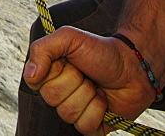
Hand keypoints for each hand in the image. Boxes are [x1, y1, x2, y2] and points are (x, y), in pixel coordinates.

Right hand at [24, 27, 155, 134]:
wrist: (134, 66)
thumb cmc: (101, 50)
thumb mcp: (69, 38)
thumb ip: (43, 49)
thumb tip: (30, 75)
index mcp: (50, 74)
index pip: (35, 82)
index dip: (53, 72)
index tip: (68, 61)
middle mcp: (58, 94)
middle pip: (52, 99)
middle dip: (75, 82)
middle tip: (86, 72)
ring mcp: (74, 111)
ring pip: (68, 114)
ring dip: (88, 95)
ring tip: (97, 85)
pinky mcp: (90, 126)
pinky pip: (84, 126)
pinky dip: (98, 110)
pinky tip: (104, 100)